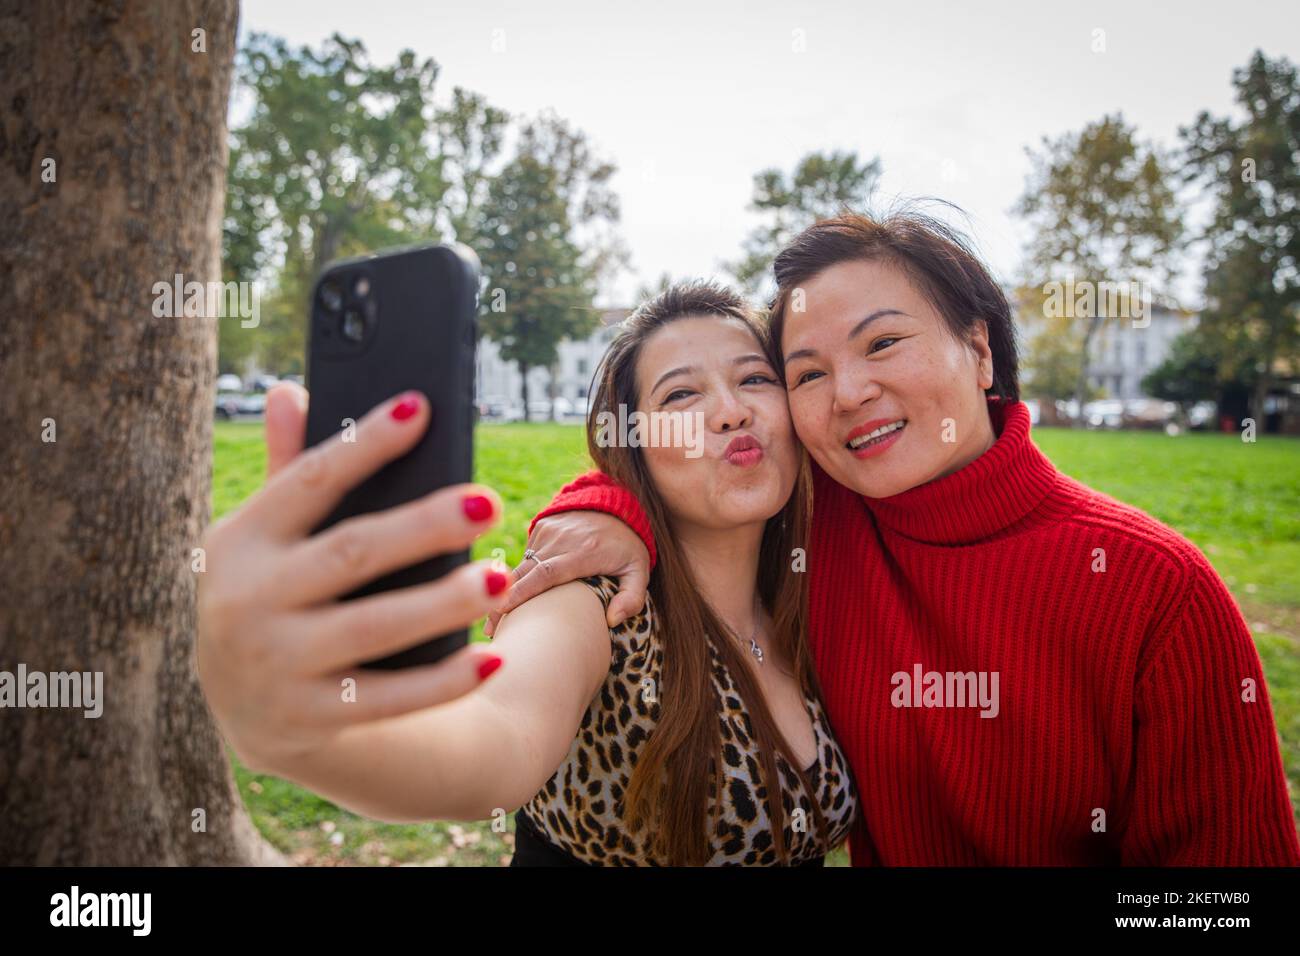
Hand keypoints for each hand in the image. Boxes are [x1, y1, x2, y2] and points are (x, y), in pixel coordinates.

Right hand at [197, 382, 511, 774]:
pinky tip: (491, 658)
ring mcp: (275, 665)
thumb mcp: (266, 538)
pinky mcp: (307, 720)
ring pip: (375, 627)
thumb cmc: (274, 593)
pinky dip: (442, 681)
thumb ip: (287, 468)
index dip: (365, 443)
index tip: (421, 408)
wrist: (245, 707)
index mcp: (239, 541)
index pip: (309, 480)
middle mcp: (247, 602)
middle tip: (489, 502)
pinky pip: (387, 698)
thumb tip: (288, 391)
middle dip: (423, 526)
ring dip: (444, 603)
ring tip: (501, 576)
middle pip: (352, 552)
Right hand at [483, 510, 649, 636]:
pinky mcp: (542, 527)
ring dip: (505, 590)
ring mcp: (549, 531)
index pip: (546, 574)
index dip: (522, 592)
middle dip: (502, 600)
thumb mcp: (640, 571)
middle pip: (524, 572)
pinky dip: (519, 575)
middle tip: (490, 629)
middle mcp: (561, 539)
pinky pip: (527, 555)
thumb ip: (632, 597)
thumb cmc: (629, 546)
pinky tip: (512, 597)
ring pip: (521, 565)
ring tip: (495, 620)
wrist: (619, 504)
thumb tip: (613, 621)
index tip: (501, 611)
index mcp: (584, 552)